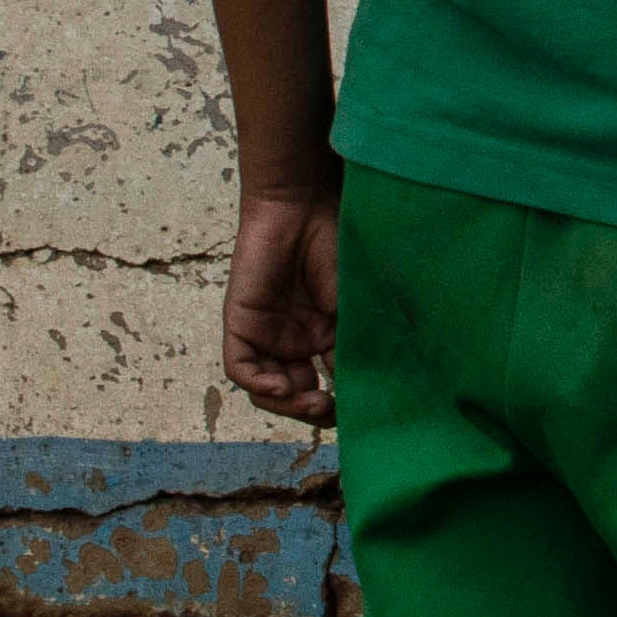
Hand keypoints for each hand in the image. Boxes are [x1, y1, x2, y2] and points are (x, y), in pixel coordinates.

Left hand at [222, 187, 340, 429]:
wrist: (304, 203)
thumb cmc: (338, 241)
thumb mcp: (356, 301)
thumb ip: (358, 341)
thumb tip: (376, 386)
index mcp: (326, 335)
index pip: (332, 382)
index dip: (343, 403)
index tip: (362, 413)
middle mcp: (294, 340)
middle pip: (298, 393)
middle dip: (314, 410)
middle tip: (334, 412)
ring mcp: (266, 335)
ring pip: (268, 389)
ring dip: (288, 403)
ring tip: (314, 403)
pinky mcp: (241, 325)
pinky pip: (242, 368)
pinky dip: (259, 383)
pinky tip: (282, 386)